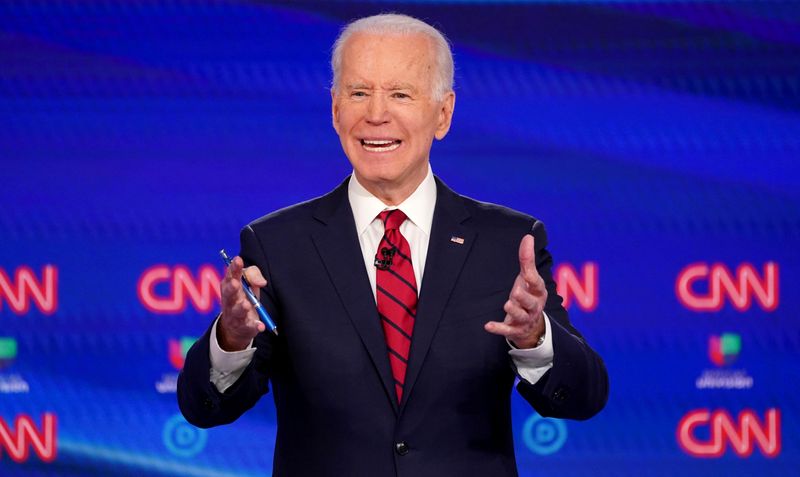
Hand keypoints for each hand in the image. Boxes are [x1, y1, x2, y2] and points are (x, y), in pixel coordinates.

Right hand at [218, 256, 266, 350]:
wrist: (236, 326)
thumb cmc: (243, 296)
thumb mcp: (247, 282)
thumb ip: (253, 275)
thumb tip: (262, 282)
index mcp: (229, 286)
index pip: (230, 275)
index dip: (234, 268)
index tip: (238, 260)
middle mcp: (230, 300)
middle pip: (229, 294)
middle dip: (232, 289)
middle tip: (235, 284)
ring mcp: (236, 314)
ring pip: (237, 311)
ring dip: (241, 308)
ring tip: (245, 304)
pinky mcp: (244, 327)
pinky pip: (249, 326)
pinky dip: (255, 326)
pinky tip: (260, 326)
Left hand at [484, 234, 546, 348]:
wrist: (532, 326)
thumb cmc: (529, 295)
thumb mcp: (529, 278)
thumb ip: (527, 259)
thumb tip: (528, 237)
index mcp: (538, 291)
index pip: (536, 283)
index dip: (531, 277)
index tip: (525, 271)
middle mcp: (533, 306)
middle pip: (531, 302)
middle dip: (524, 297)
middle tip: (516, 292)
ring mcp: (525, 319)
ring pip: (521, 316)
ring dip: (514, 311)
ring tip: (507, 304)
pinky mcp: (515, 330)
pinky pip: (507, 330)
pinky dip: (498, 328)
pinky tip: (488, 326)